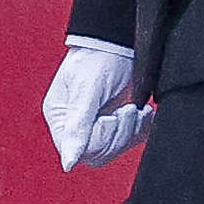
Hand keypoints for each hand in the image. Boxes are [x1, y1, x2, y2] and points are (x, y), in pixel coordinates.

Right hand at [43, 38, 152, 170]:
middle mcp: (75, 124)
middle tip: (127, 110)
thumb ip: (78, 128)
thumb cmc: (97, 58)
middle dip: (118, 135)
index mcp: (60, 117)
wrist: (119, 40)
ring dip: (130, 131)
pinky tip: (143, 112)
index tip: (110, 117)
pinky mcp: (116, 122)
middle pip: (98, 153)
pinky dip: (140, 129)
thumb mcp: (87, 91)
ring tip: (136, 109)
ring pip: (114, 149)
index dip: (99, 140)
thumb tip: (68, 163)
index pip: (78, 151)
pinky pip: (129, 141)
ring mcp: (96, 124)